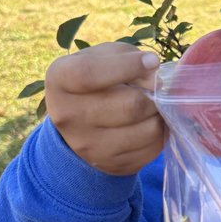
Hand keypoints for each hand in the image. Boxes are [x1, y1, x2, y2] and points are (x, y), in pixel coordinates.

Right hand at [45, 42, 164, 175]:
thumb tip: (154, 80)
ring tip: (153, 106)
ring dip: (160, 114)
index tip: (152, 61)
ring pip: (148, 130)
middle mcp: (68, 116)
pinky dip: (160, 133)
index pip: (90, 74)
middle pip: (129, 106)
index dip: (128, 66)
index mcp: (60, 80)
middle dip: (153, 94)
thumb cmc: (95, 80)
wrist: (79, 123)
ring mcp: (89, 146)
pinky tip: (149, 123)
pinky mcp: (112, 165)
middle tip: (156, 88)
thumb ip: (126, 57)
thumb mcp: (101, 56)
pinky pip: (153, 148)